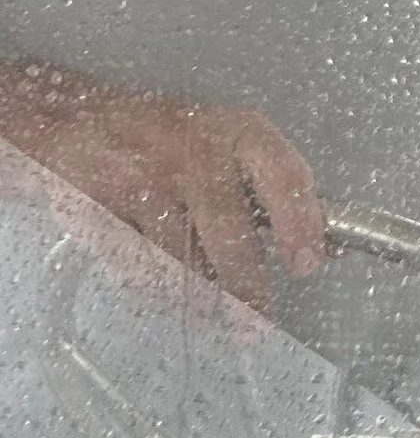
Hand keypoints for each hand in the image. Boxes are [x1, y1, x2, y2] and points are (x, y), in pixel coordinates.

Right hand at [0, 64, 323, 308]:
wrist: (75, 119)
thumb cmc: (170, 139)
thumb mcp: (229, 144)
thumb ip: (276, 191)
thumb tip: (328, 248)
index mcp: (237, 131)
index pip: (282, 174)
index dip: (300, 223)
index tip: (307, 266)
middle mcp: (193, 151)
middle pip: (228, 234)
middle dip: (246, 287)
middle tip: (257, 318)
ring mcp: (142, 179)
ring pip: (181, 261)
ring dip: (199, 295)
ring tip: (210, 310)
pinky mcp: (100, 208)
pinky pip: (138, 268)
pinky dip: (155, 288)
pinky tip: (164, 288)